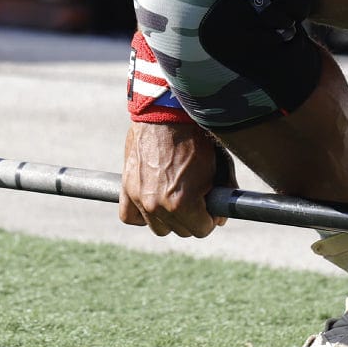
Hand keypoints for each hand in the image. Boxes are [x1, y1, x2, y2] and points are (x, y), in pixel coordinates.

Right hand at [119, 122, 232, 237]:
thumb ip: (221, 195)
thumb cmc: (195, 138)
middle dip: (191, 217)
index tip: (211, 208)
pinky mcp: (126, 189)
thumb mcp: (218, 166)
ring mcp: (139, 199)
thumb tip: (220, 216)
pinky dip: (141, 214)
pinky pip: (130, 217)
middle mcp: (157, 206)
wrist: (166, 115)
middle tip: (195, 198)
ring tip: (176, 196)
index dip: (210, 218)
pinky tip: (153, 201)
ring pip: (158, 227)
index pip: (202, 230)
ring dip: (168, 217)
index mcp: (181, 204)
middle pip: (180, 230)